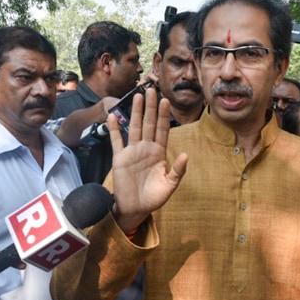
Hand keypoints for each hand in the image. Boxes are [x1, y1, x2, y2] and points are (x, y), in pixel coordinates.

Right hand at [108, 87, 187, 232]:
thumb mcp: (170, 185)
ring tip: (137, 96)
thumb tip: (186, 155)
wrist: (135, 209)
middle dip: (150, 107)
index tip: (165, 100)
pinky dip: (115, 129)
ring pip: (134, 127)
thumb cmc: (154, 198)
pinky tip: (113, 116)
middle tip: (151, 90)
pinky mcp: (120, 158)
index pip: (162, 130)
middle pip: (148, 123)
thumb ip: (177, 170)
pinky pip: (117, 141)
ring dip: (135, 112)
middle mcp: (146, 148)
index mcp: (159, 153)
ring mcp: (132, 152)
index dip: (163, 115)